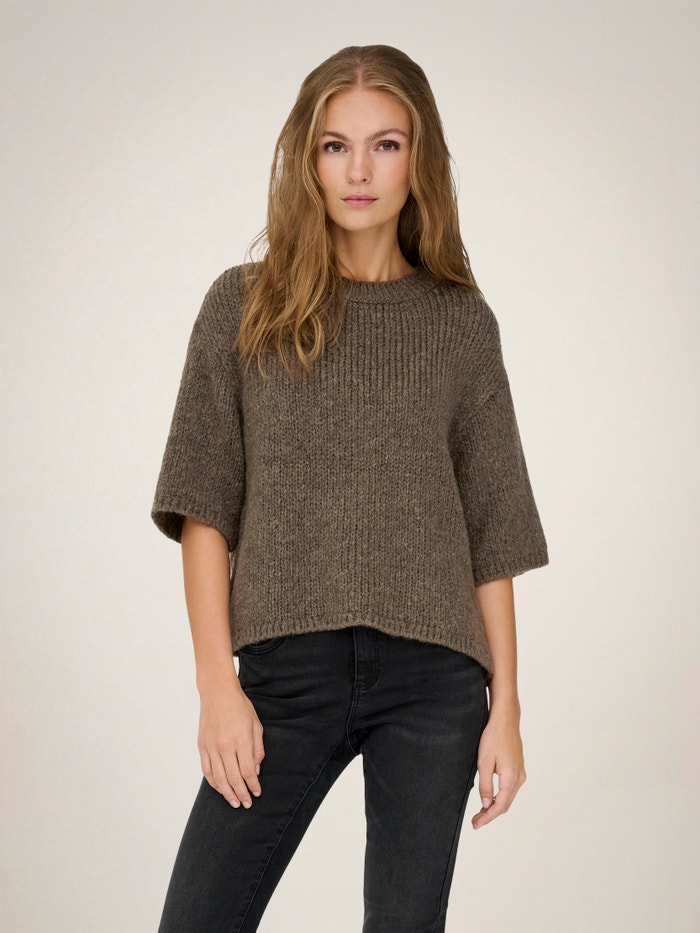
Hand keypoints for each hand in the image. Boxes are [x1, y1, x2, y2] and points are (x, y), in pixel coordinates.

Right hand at [197, 681, 264, 808]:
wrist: (217, 693)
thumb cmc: (240, 706)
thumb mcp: (256, 725)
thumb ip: (257, 749)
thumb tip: (255, 770)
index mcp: (241, 740)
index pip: (247, 771)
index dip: (253, 785)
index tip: (257, 793)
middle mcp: (225, 746)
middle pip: (233, 778)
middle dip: (241, 794)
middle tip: (246, 804)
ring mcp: (211, 747)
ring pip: (218, 778)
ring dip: (227, 793)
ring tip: (234, 802)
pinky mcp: (202, 746)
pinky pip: (207, 770)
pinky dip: (213, 782)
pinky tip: (220, 789)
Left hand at [471, 713, 525, 828]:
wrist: (505, 720)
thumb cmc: (494, 737)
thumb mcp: (484, 762)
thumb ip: (485, 785)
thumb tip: (485, 804)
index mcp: (511, 778)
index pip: (500, 806)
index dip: (488, 817)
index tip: (476, 824)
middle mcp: (519, 778)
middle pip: (505, 804)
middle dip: (490, 814)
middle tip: (476, 821)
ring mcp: (520, 773)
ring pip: (508, 797)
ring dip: (495, 806)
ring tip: (480, 812)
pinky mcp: (518, 768)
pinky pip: (509, 789)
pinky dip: (499, 797)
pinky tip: (490, 798)